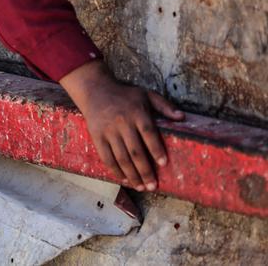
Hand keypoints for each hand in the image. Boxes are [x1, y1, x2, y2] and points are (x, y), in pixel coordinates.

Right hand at [61, 61, 184, 191]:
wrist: (95, 90)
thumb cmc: (124, 94)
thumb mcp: (146, 94)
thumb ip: (164, 106)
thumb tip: (182, 117)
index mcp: (136, 113)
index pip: (148, 134)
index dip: (156, 150)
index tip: (164, 164)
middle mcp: (122, 123)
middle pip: (135, 151)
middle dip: (145, 171)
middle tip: (153, 186)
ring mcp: (108, 131)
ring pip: (121, 157)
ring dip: (132, 175)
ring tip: (140, 187)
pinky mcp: (97, 136)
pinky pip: (106, 156)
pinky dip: (115, 170)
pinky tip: (124, 178)